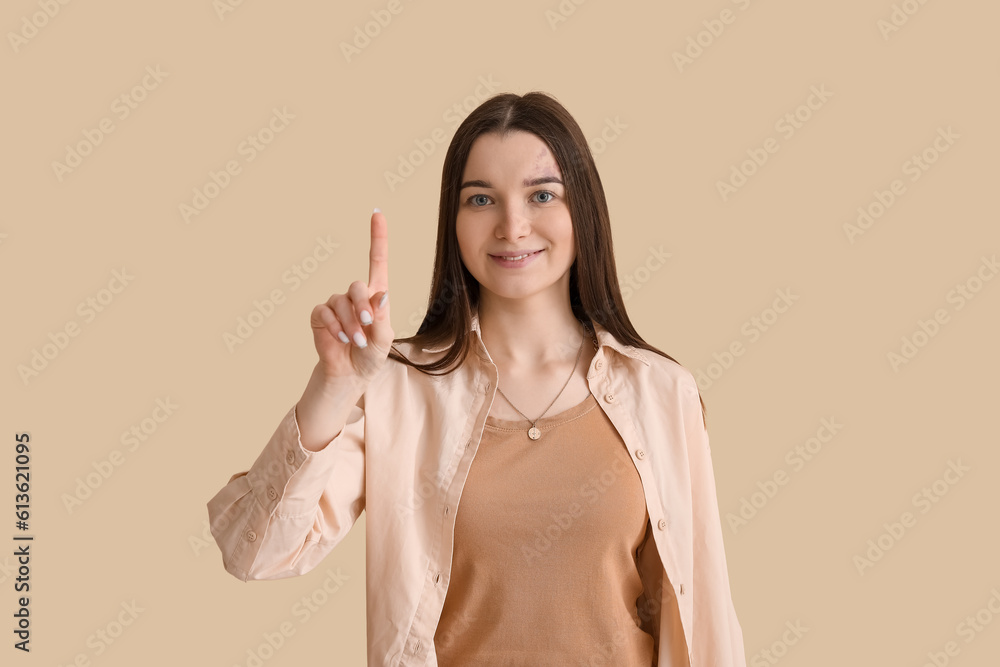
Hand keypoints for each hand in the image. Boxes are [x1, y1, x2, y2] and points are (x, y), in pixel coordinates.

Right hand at [309, 209, 392, 384]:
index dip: (377, 237)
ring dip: (350, 324)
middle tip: (367, 325)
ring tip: (356, 341)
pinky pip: (324, 311)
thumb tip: (381, 293)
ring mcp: (336, 304)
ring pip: (341, 302)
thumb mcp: (383, 338)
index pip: (377, 261)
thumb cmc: (370, 354)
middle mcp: (355, 296)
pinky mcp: (320, 315)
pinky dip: (334, 326)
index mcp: (375, 296)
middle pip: (357, 285)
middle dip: (362, 306)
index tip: (377, 213)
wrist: (351, 374)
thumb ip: (382, 316)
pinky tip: (340, 339)